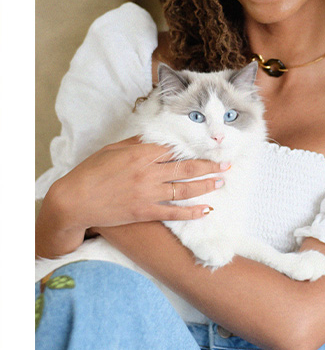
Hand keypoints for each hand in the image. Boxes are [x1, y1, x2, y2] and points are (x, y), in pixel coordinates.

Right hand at [37, 137, 227, 256]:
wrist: (73, 202)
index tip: (208, 148)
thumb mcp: (112, 150)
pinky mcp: (144, 212)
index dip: (194, 149)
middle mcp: (148, 174)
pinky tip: (206, 210)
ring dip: (207, 186)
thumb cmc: (89, 173)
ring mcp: (147, 194)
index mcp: (140, 155)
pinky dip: (192, 212)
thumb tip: (155, 138)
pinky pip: (174, 212)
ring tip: (221, 182)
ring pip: (185, 190)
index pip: (175, 149)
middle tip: (227, 164)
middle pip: (187, 168)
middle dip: (210, 166)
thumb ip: (136, 144)